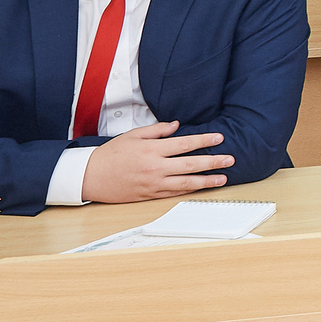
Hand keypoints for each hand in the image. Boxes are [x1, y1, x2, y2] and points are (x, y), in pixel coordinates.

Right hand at [80, 121, 231, 202]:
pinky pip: (174, 192)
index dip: (203, 141)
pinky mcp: (150, 195)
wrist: (90, 177)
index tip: (219, 138)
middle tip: (230, 159)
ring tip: (224, 178)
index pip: (184, 144)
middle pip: (190, 164)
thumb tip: (176, 126)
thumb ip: (156, 131)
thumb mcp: (132, 136)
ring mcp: (153, 183)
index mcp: (151, 150)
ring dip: (207, 180)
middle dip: (213, 161)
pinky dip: (190, 189)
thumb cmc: (111, 154)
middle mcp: (155, 167)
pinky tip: (202, 187)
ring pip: (186, 182)